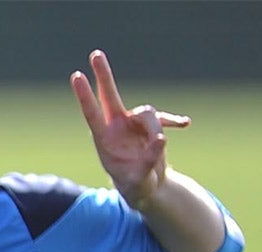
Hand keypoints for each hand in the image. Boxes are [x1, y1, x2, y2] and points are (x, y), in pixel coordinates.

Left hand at [71, 50, 188, 209]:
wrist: (147, 187)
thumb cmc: (135, 186)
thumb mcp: (140, 179)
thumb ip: (149, 161)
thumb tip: (160, 140)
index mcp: (104, 139)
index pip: (92, 113)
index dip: (85, 95)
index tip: (77, 76)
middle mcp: (117, 126)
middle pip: (110, 95)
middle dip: (104, 75)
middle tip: (95, 54)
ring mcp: (133, 123)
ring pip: (148, 113)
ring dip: (156, 129)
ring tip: (158, 149)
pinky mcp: (151, 124)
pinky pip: (164, 119)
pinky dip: (173, 121)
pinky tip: (185, 124)